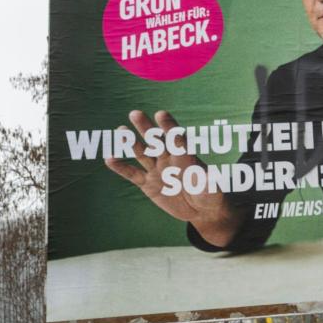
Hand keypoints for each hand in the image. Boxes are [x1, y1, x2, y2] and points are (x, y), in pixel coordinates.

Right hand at [105, 110, 238, 246]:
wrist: (200, 209)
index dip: (170, 127)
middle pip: (156, 141)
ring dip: (131, 143)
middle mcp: (170, 160)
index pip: (177, 140)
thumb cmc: (210, 195)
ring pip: (142, 154)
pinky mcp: (147, 183)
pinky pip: (132, 174)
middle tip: (136, 113)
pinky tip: (110, 159)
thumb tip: (211, 176)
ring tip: (121, 130)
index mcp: (187, 157)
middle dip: (147, 128)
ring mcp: (157, 170)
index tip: (161, 114)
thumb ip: (208, 182)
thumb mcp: (212, 189)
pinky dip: (121, 168)